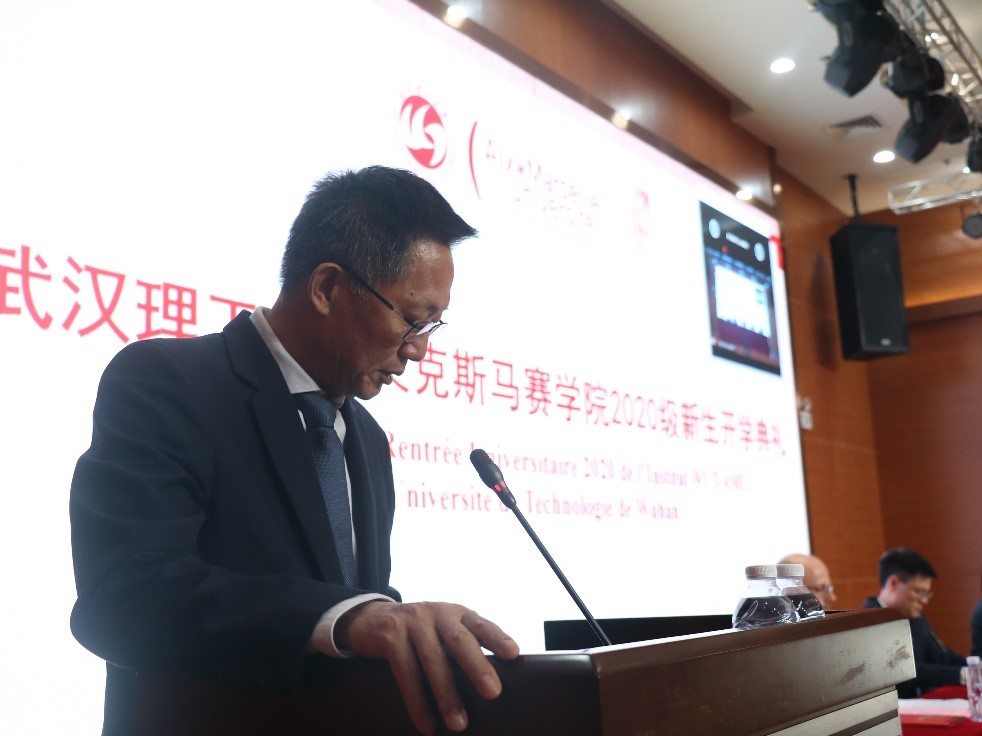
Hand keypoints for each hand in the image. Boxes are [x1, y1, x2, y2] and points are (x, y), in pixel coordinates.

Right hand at [330, 600, 518, 734]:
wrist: (370, 619)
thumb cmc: (418, 632)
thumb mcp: (442, 630)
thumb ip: (464, 645)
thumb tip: (492, 682)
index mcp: (456, 613)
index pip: (481, 625)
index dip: (497, 638)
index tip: (513, 654)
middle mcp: (436, 613)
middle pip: (459, 641)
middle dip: (476, 667)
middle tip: (493, 692)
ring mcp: (412, 622)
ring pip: (432, 660)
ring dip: (446, 694)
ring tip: (459, 723)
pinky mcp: (390, 636)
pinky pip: (406, 672)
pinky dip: (417, 701)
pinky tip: (427, 723)